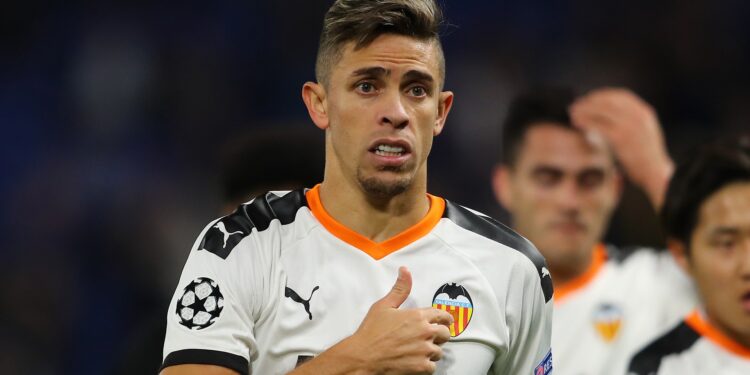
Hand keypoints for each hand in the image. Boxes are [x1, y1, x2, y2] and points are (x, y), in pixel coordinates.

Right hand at [294, 267, 452, 374]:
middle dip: (439, 336)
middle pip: (445, 334)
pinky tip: (415, 362)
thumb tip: (405, 271)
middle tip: (430, 338)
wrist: (363, 356)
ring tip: (418, 351)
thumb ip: (400, 289)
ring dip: (431, 352)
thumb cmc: (371, 332)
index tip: (447, 321)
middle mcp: (425, 332)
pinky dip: (425, 366)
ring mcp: (424, 350)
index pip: (442, 315)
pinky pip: (432, 367)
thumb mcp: (384, 306)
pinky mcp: (421, 366)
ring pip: (439, 351)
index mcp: (417, 316)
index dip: (446, 319)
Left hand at [569, 87, 673, 208]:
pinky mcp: (620, 137)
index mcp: (644, 112)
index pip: (621, 95)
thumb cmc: (646, 155)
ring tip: (573, 113)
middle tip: (576, 104)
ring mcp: (629, 125)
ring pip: (601, 110)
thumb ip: (632, 120)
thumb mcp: (645, 131)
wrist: (654, 172)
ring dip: (584, 109)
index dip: (602, 94)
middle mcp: (637, 115)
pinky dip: (585, 121)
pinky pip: (598, 124)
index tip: (590, 97)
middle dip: (590, 100)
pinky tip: (577, 123)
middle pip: (608, 100)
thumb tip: (610, 113)